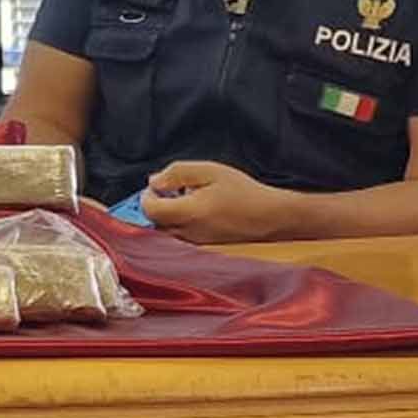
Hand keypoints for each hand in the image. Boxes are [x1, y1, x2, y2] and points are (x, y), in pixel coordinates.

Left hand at [135, 160, 297, 244]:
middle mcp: (188, 233)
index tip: (159, 184)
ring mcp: (195, 242)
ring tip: (188, 197)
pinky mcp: (202, 245)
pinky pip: (179, 235)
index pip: (149, 210)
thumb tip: (153, 182)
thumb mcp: (209, 171)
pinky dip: (179, 221)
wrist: (270, 217)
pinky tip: (198, 208)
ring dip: (168, 213)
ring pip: (165, 230)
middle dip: (157, 204)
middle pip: (154, 222)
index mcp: (188, 213)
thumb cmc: (242, 192)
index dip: (147, 195)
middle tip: (173, 188)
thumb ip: (177, 174)